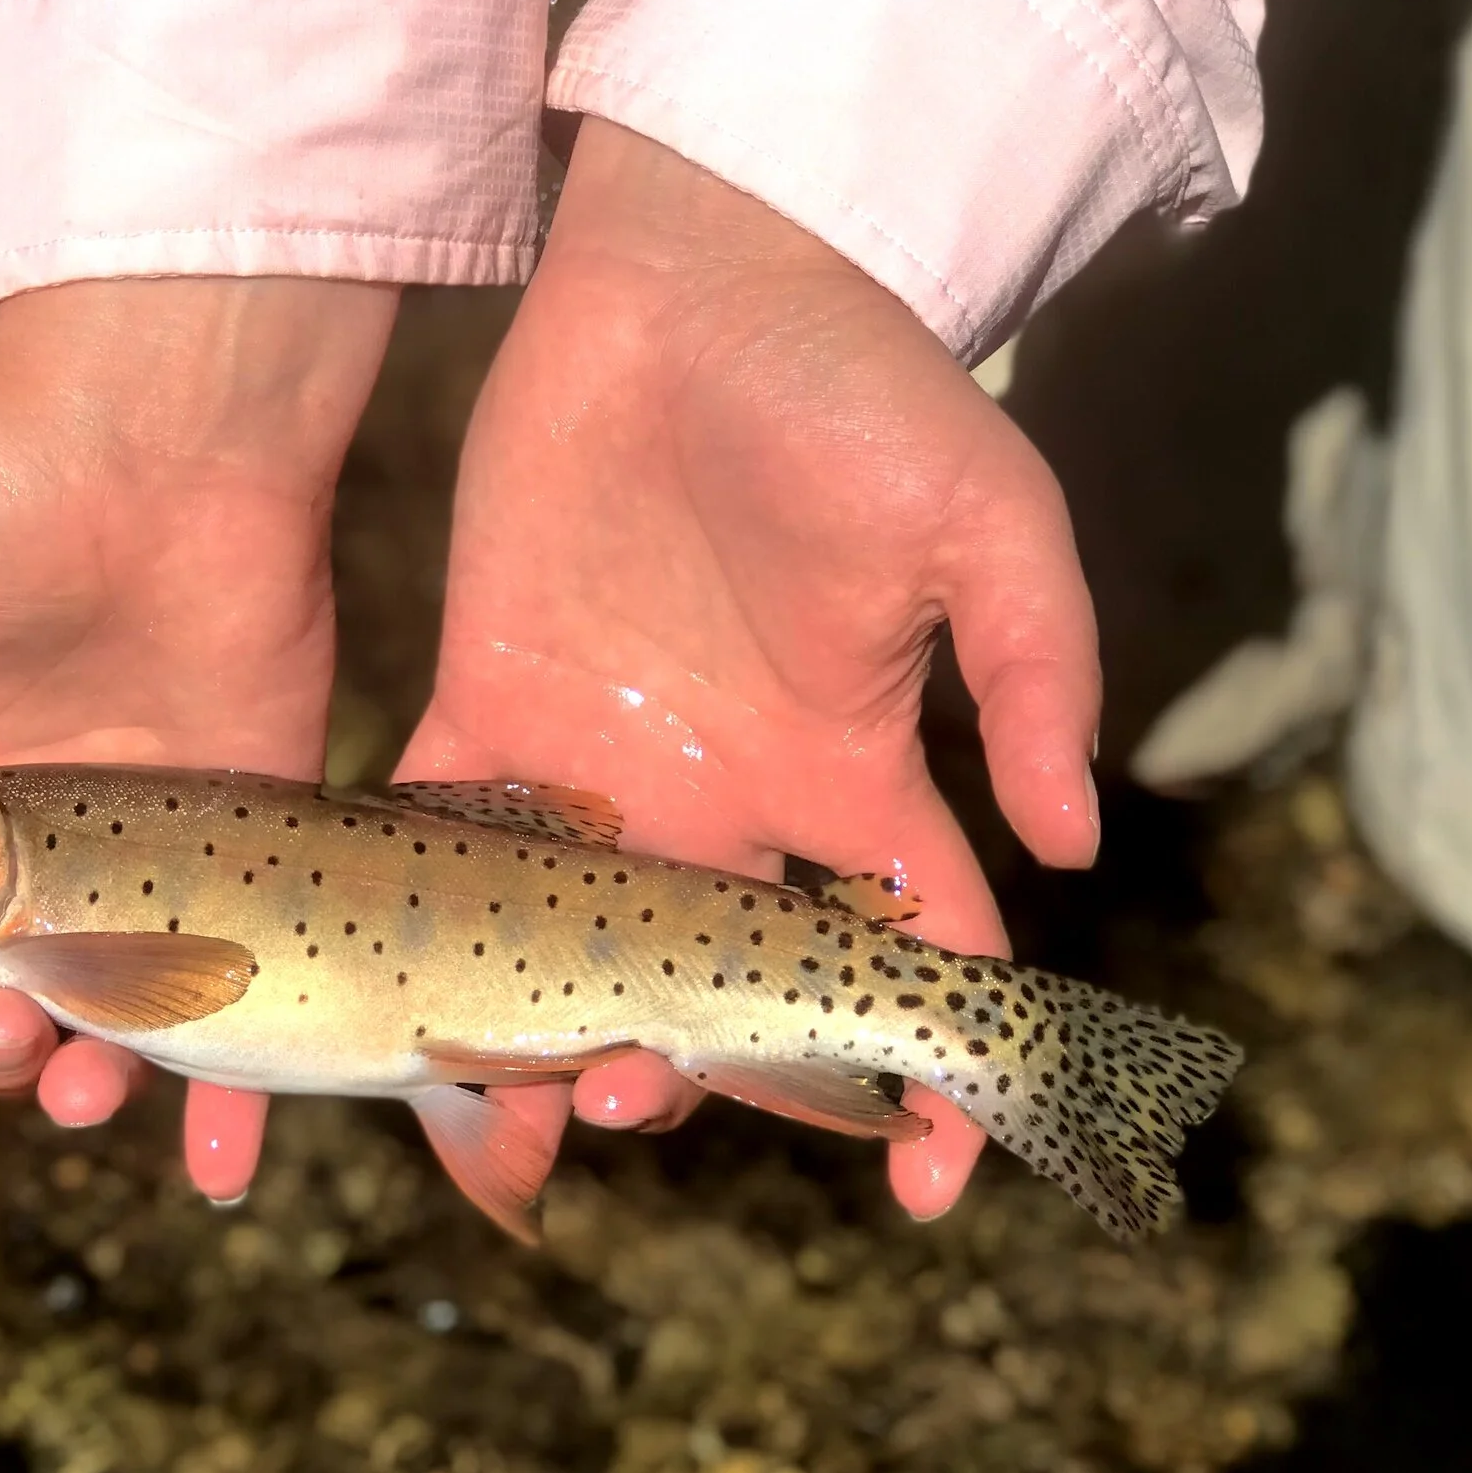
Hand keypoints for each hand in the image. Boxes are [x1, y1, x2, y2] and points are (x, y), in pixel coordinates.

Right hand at [0, 277, 397, 1197]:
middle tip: (9, 1055)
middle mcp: (24, 835)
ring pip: (115, 1015)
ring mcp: (139, 838)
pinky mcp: (244, 826)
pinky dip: (240, 1085)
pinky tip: (227, 1165)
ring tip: (95, 1087)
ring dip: (98, 1080)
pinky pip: (241, 978)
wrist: (158, 423)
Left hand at [401, 119, 1100, 1219]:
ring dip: (544, 1044)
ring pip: (571, 957)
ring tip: (508, 1107)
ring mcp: (602, 768)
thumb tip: (1073, 843)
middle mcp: (726, 804)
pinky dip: (420, 920)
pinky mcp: (486, 708)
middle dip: (689, 1080)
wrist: (698, 280)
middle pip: (713, 996)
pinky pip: (446, 837)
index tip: (933, 1192)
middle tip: (629, 1104)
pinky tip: (398, 999)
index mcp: (848, 778)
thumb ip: (1037, 680)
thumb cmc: (859, 387)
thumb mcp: (988, 526)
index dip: (931, 1089)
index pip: (907, 969)